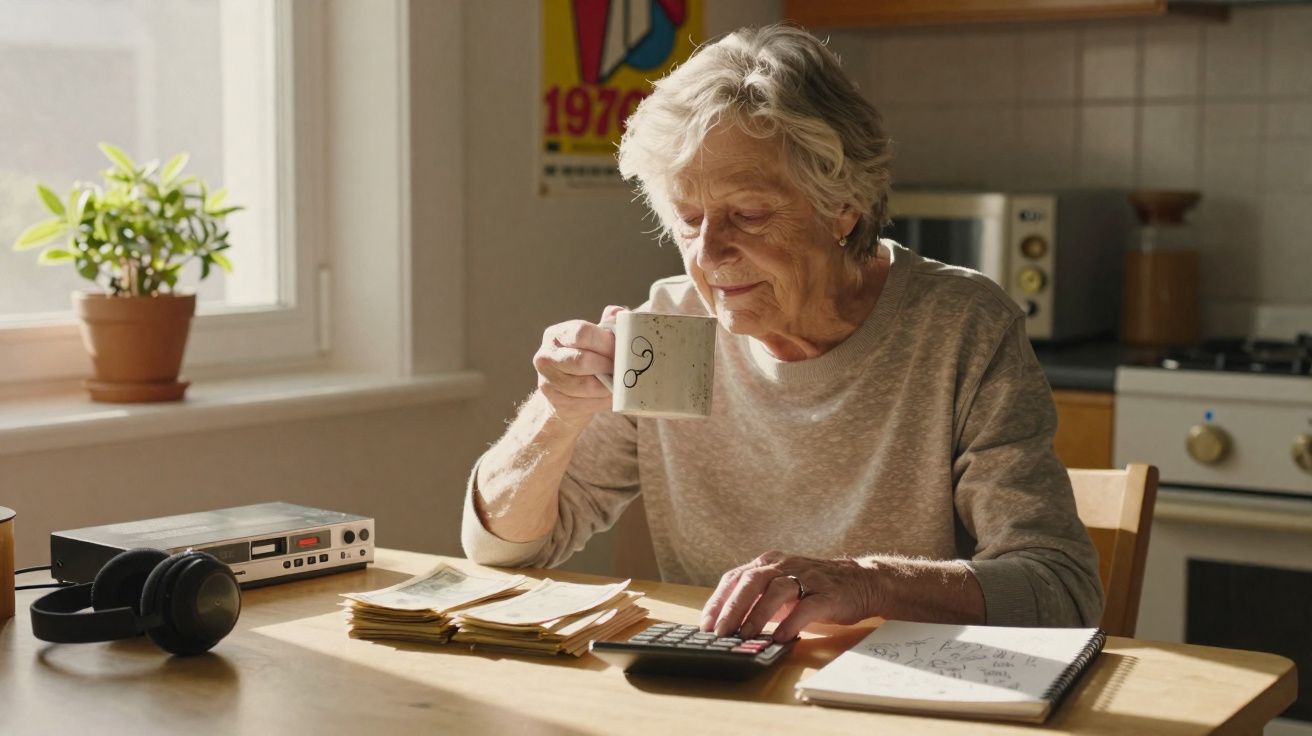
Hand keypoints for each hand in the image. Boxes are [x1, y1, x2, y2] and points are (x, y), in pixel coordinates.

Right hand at [533, 305, 625, 427]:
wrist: (564, 394)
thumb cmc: (585, 360)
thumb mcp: (594, 339)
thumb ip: (607, 324)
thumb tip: (619, 312)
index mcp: (557, 335)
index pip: (582, 333)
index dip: (606, 342)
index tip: (621, 350)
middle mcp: (546, 356)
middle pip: (581, 360)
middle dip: (607, 365)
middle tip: (622, 369)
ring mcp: (547, 381)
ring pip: (585, 386)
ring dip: (607, 386)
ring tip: (618, 383)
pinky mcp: (555, 402)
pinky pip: (585, 403)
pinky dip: (601, 401)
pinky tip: (607, 396)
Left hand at [701, 551, 878, 641]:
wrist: (861, 582)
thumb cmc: (814, 589)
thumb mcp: (781, 589)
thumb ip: (757, 600)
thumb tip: (728, 626)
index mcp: (770, 563)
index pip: (736, 577)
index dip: (719, 600)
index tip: (706, 623)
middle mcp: (785, 565)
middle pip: (752, 580)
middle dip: (732, 607)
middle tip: (720, 631)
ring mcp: (807, 577)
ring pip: (777, 590)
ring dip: (758, 614)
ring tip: (745, 635)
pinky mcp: (827, 593)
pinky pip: (806, 607)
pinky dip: (791, 622)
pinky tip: (780, 637)